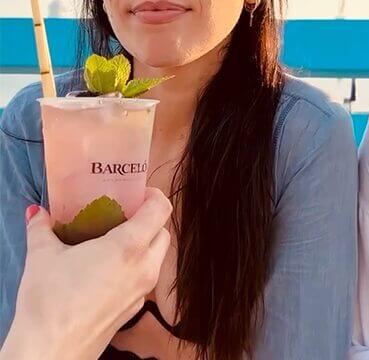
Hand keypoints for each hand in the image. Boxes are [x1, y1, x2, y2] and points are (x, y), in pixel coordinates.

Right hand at [1, 187, 171, 359]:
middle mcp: (144, 268)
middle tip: (125, 213)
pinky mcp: (134, 309)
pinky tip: (108, 267)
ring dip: (145, 243)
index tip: (138, 192)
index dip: (154, 195)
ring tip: (116, 238)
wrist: (49, 353)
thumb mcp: (43, 256)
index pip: (161, 210)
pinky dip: (136, 266)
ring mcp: (142, 292)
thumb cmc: (50, 302)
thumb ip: (42, 227)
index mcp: (129, 247)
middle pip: (163, 232)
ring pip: (158, 257)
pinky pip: (145, 278)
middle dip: (150, 219)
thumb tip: (38, 212)